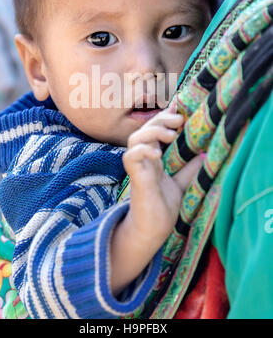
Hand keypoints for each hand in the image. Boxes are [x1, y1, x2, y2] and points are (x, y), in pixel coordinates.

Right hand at [122, 104, 202, 243]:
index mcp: (154, 157)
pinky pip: (131, 156)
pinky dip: (143, 150)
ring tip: (170, 134)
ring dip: (152, 131)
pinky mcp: (135, 177)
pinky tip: (157, 153)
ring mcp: (138, 167)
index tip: (180, 108)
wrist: (153, 230)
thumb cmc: (163, 207)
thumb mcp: (181, 183)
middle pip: (145, 129)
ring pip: (135, 138)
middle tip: (178, 119)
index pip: (155, 130)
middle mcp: (144, 159)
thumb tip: (205, 153)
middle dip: (161, 119)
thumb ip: (189, 168)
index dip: (165, 116)